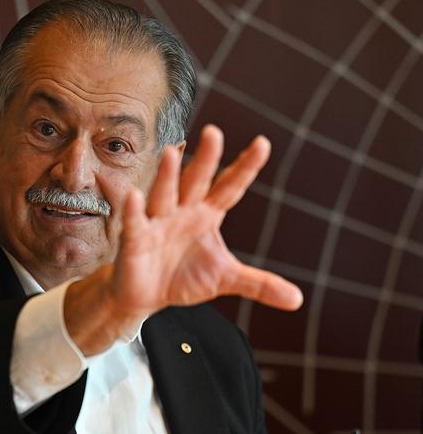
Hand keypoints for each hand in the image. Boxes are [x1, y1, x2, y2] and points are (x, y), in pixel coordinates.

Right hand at [65, 125, 302, 354]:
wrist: (146, 296)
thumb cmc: (184, 276)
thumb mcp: (225, 278)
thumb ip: (259, 284)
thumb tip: (298, 300)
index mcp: (207, 215)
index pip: (229, 187)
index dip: (245, 167)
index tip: (262, 144)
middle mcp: (183, 212)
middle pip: (196, 181)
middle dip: (205, 159)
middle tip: (214, 133)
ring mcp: (158, 223)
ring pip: (164, 195)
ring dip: (168, 175)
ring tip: (172, 152)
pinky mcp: (136, 240)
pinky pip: (136, 223)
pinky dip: (134, 210)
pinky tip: (135, 196)